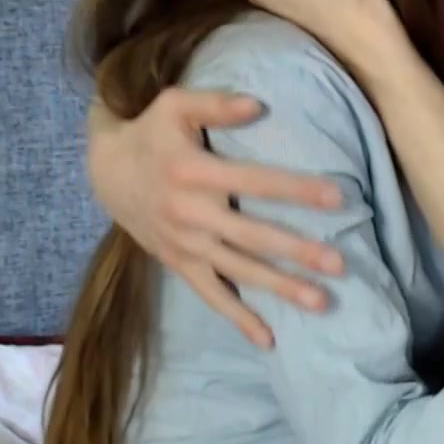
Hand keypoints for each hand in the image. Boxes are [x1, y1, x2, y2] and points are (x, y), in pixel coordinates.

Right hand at [87, 89, 344, 348]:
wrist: (104, 172)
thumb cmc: (150, 133)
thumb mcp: (175, 105)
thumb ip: (216, 104)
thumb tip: (258, 104)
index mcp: (195, 172)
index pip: (255, 182)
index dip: (295, 190)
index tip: (337, 198)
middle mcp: (191, 213)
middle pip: (252, 235)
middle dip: (297, 251)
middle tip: (339, 264)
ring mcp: (186, 245)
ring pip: (239, 270)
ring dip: (280, 287)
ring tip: (321, 301)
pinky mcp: (179, 265)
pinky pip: (211, 295)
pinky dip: (238, 319)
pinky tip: (269, 339)